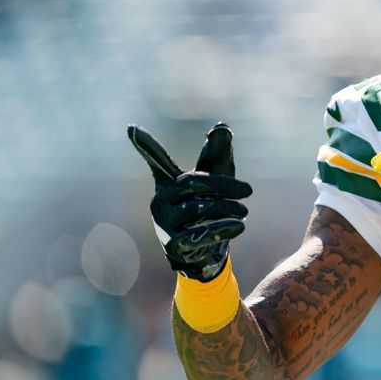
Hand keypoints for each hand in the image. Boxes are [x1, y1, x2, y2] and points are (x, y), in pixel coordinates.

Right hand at [128, 122, 252, 281]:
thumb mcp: (216, 181)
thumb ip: (217, 155)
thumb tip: (222, 127)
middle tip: (248, 190)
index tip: (131, 128)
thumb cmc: (209, 208)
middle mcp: (161, 200)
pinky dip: (221, 229)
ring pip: (198, 208)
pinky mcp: (173, 244)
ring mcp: (164, 223)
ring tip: (244, 210)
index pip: (157, 160)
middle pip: (192, 182)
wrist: (205, 252)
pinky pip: (198, 235)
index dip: (146, 145)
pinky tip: (239, 226)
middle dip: (223, 185)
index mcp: (169, 182)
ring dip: (226, 208)